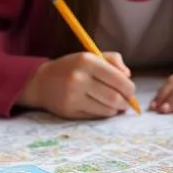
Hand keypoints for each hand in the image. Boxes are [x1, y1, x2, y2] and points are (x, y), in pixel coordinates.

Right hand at [18, 52, 135, 117]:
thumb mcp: (90, 56)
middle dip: (125, 102)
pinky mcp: (70, 111)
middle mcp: (79, 78)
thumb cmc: (71, 68)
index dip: (129, 88)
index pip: (119, 79)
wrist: (41, 82)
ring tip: (116, 105)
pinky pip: (96, 116)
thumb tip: (128, 75)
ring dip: (116, 109)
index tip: (130, 91)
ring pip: (107, 109)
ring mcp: (73, 96)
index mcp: (87, 61)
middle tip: (126, 102)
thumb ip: (112, 60)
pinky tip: (103, 108)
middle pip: (115, 97)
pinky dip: (104, 113)